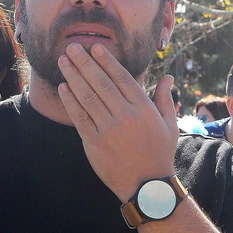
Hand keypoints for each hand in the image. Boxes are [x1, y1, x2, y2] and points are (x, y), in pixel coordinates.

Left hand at [55, 44, 177, 203]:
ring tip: (63, 61)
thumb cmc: (160, 153)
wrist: (147, 185)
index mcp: (144, 109)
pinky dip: (71, 101)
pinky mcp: (94, 143)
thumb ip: (165, 98)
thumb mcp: (169, 124)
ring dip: (73, 76)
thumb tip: (168, 77)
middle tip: (72, 47)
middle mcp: (126, 116)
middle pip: (101, 83)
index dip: (107, 61)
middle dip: (85, 63)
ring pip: (88, 97)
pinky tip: (64, 87)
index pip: (122, 78)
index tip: (96, 47)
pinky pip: (80, 117)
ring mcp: (108, 129)